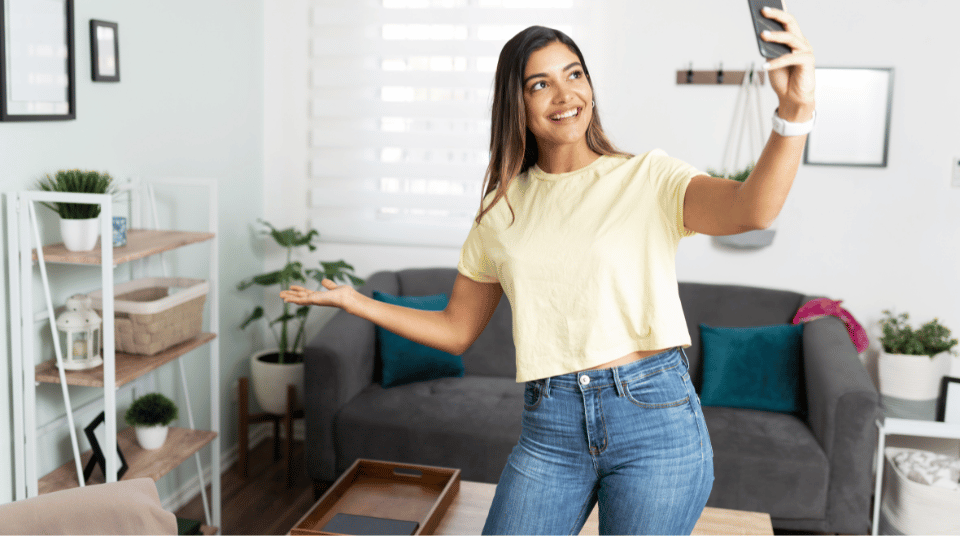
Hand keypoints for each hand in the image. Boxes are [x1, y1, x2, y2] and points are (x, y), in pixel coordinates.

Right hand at [279, 279, 354, 310]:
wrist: (346, 297)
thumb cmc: (343, 294)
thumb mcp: (333, 287)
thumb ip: (329, 285)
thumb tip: (324, 281)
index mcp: (319, 296)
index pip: (306, 293)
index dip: (298, 290)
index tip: (291, 287)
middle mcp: (315, 299)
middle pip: (300, 297)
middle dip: (290, 295)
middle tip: (280, 294)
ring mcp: (314, 300)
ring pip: (298, 299)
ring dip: (289, 297)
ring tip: (280, 295)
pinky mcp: (313, 300)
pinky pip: (301, 300)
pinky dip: (293, 300)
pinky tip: (286, 299)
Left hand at [760, 5, 815, 120]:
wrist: (791, 98)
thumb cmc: (783, 78)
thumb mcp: (771, 60)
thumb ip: (769, 47)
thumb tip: (762, 33)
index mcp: (792, 39)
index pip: (786, 20)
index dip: (777, 11)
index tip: (764, 5)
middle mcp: (800, 42)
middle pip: (790, 22)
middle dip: (777, 15)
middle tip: (763, 11)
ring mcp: (805, 51)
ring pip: (790, 38)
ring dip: (775, 35)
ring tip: (762, 35)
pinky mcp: (807, 62)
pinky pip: (790, 58)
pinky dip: (776, 62)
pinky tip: (765, 66)